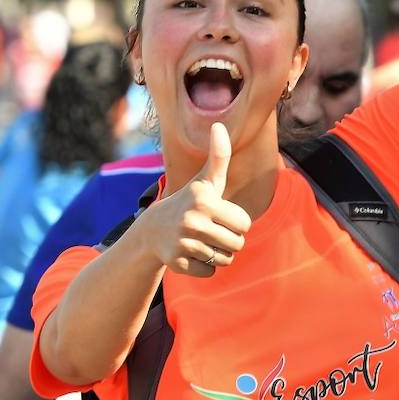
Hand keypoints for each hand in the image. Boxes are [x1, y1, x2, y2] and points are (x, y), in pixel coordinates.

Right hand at [142, 123, 250, 277]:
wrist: (153, 230)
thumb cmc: (189, 202)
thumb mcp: (205, 181)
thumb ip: (218, 156)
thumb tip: (220, 125)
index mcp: (204, 200)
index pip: (245, 224)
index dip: (236, 222)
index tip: (218, 216)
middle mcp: (192, 221)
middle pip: (237, 244)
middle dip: (228, 240)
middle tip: (209, 231)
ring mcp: (183, 243)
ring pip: (225, 260)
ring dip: (217, 254)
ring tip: (200, 241)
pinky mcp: (176, 264)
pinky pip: (209, 273)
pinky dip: (203, 267)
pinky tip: (190, 254)